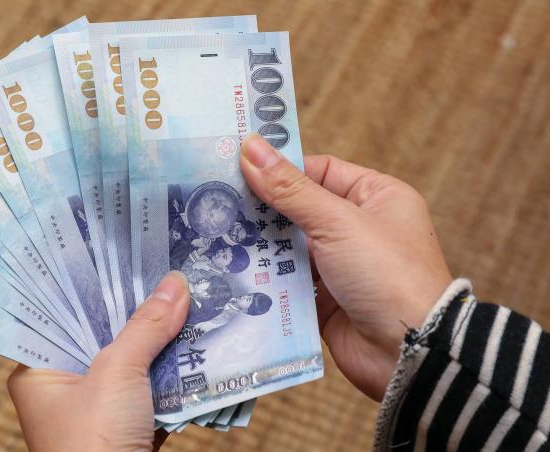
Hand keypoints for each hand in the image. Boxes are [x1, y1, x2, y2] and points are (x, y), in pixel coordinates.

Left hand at [8, 272, 189, 451]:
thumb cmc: (93, 444)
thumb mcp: (117, 375)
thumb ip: (145, 327)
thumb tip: (175, 284)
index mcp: (38, 370)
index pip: (62, 311)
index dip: (93, 281)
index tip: (120, 250)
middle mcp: (63, 385)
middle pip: (101, 333)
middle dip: (134, 307)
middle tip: (162, 266)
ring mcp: (97, 407)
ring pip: (130, 359)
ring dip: (158, 337)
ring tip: (186, 294)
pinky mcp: (128, 424)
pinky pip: (149, 386)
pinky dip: (171, 369)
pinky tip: (196, 341)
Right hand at [240, 134, 451, 400]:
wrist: (409, 352)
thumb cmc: (388, 274)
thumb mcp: (337, 221)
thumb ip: (289, 188)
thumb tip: (251, 147)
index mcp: (376, 197)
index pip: (319, 171)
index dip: (280, 169)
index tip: (237, 167)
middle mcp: (358, 229)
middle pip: (298, 209)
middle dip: (261, 210)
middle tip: (216, 201)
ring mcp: (340, 266)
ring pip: (288, 247)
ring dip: (259, 246)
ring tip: (215, 234)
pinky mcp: (324, 301)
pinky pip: (287, 282)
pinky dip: (264, 279)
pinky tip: (230, 270)